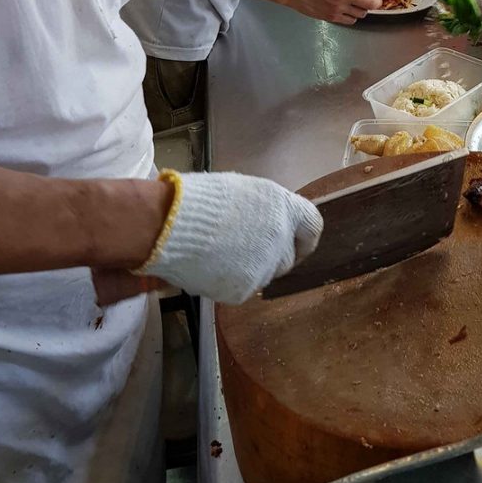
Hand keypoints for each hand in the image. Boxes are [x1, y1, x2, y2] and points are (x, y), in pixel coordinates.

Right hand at [101, 172, 323, 305]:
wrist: (169, 225)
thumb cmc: (201, 200)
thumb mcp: (243, 193)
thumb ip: (265, 212)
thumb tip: (269, 225)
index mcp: (284, 208)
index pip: (312, 228)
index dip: (303, 238)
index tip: (294, 244)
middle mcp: (281, 238)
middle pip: (288, 257)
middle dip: (271, 256)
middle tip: (244, 250)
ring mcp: (264, 267)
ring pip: (264, 274)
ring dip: (249, 269)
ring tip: (218, 254)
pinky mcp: (244, 289)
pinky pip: (242, 288)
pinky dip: (229, 282)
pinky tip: (208, 266)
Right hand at [278, 0, 384, 24]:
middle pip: (372, 4)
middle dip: (376, 2)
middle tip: (375, 0)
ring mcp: (338, 8)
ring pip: (362, 13)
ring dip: (363, 9)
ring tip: (358, 4)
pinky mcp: (332, 17)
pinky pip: (351, 21)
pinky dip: (352, 16)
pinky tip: (348, 11)